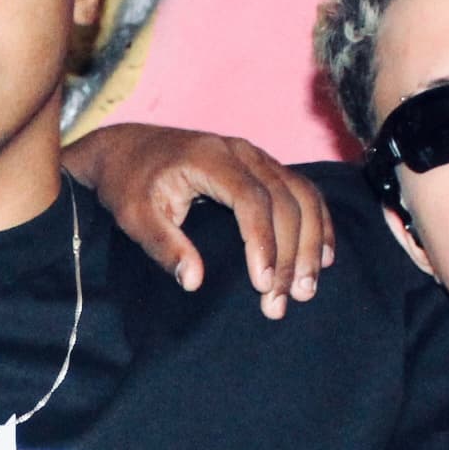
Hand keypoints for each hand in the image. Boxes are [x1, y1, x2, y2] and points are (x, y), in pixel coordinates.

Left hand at [62, 122, 331, 317]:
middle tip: (285, 300)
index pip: (251, 199)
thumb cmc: (127, 183)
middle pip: (285, 199)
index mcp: (209, 157)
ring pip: (302, 194)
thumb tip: (194, 282)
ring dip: (311, 242)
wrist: (126, 149)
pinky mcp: (262, 166)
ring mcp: (256, 156)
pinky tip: (322, 257)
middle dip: (290, 253)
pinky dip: (317, 223)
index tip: (262, 284)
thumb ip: (163, 246)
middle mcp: (240, 151)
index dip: (262, 242)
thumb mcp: (134, 216)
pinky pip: (303, 190)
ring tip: (306, 288)